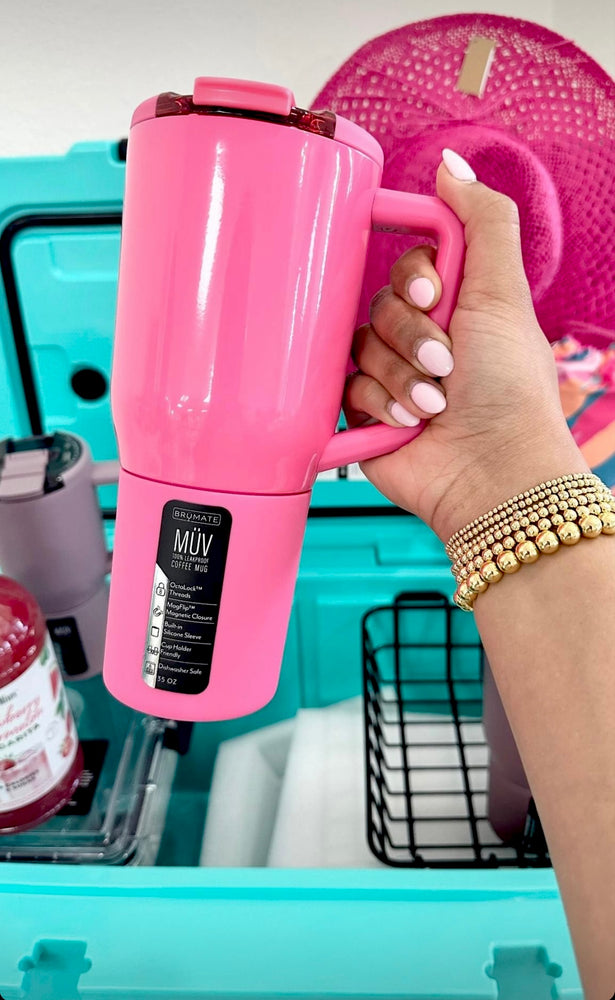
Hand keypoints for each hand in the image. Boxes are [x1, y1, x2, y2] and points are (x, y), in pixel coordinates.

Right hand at [344, 150, 587, 542]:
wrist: (491, 471)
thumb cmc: (509, 390)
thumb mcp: (504, 294)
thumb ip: (483, 223)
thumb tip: (452, 166)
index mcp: (455, 309)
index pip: (408, 267)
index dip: (412, 277)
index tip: (429, 293)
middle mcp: (422, 340)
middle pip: (380, 305)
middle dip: (412, 337)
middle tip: (445, 366)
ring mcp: (392, 377)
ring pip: (360, 346)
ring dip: (399, 375)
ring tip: (433, 405)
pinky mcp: (366, 413)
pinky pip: (345, 387)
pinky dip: (378, 403)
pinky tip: (406, 422)